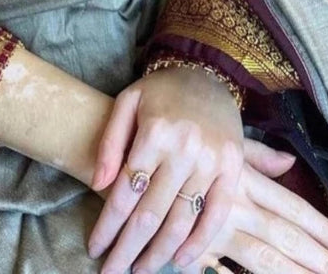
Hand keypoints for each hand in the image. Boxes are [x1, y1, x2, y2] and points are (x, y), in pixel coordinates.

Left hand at [87, 65, 244, 273]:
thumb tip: (98, 185)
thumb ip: (110, 142)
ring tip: (140, 270)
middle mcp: (184, 149)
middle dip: (127, 249)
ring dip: (159, 253)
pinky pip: (216, 214)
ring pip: (181, 221)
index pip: (125, 192)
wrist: (207, 74)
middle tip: (111, 272)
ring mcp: (211, 160)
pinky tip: (180, 261)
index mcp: (154, 132)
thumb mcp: (126, 102)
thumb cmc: (161, 92)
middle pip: (150, 214)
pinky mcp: (233, 168)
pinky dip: (199, 243)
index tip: (95, 247)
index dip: (107, 225)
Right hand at [173, 140, 327, 273]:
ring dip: (290, 273)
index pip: (288, 206)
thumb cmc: (172, 143)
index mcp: (241, 175)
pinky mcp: (186, 241)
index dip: (319, 227)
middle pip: (282, 234)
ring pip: (258, 255)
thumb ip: (254, 155)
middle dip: (317, 259)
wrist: (118, 148)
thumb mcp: (217, 143)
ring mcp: (210, 222)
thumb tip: (289, 162)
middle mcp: (231, 199)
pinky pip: (218, 269)